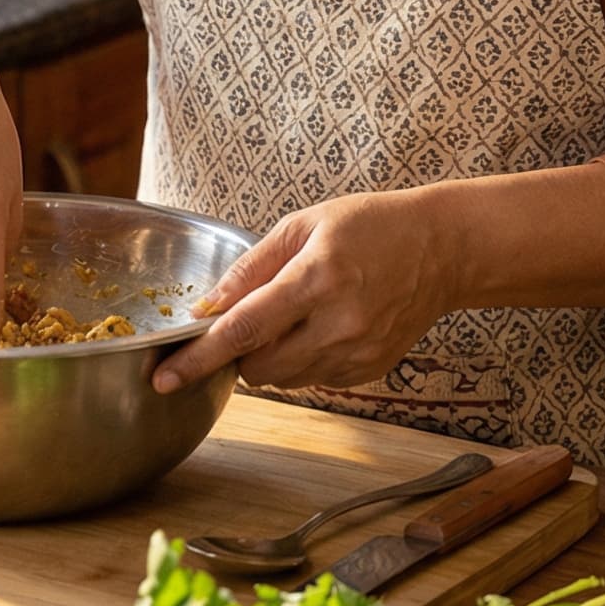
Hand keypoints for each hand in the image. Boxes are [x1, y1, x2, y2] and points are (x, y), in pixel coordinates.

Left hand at [152, 188, 453, 396]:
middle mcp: (339, 323)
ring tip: (292, 315)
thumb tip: (205, 309)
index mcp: (317, 278)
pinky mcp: (369, 371)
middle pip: (257, 367)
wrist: (442, 250)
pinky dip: (301, 361)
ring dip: (268, 358)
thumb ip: (250, 267)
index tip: (162, 377)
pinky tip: (321, 326)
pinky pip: (313, 381)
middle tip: (243, 322)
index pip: (243, 330)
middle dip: (235, 353)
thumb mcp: (304, 225)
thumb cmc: (370, 226)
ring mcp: (358, 353)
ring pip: (283, 379)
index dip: (197, 358)